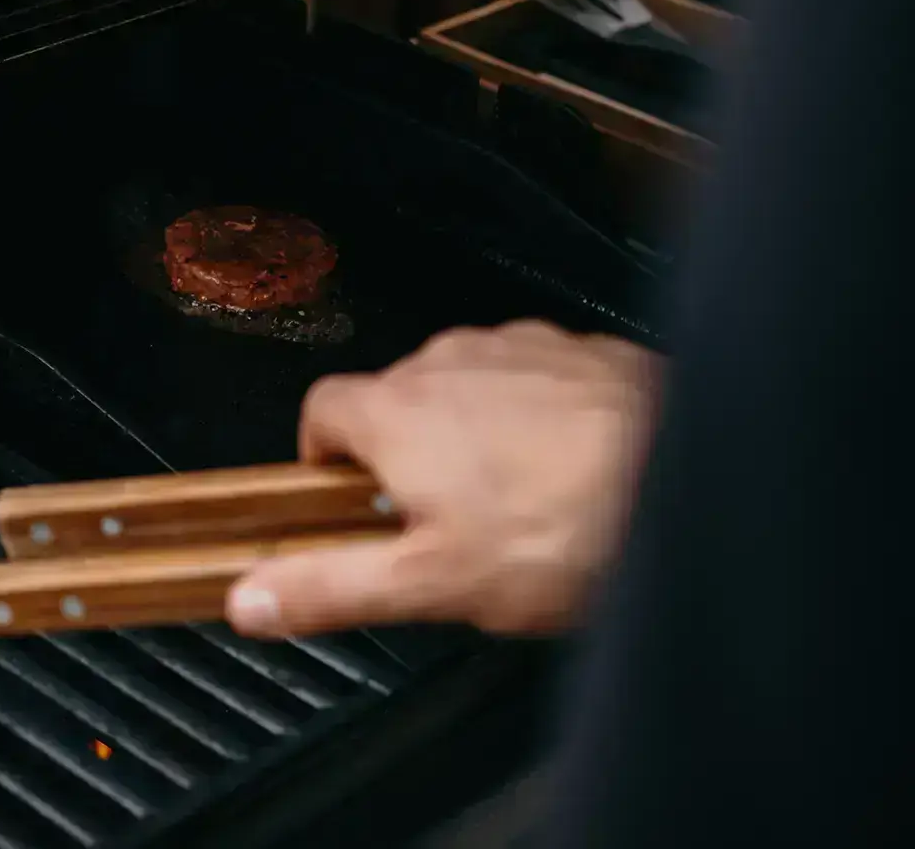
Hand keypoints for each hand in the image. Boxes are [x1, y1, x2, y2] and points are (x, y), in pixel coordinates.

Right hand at [226, 320, 661, 637]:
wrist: (698, 473)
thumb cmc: (568, 527)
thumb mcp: (432, 584)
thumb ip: (330, 586)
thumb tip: (248, 599)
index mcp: (396, 411)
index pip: (320, 411)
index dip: (325, 457)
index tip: (345, 498)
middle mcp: (447, 361)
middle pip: (397, 401)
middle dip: (408, 454)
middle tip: (443, 524)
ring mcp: (519, 347)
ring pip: (470, 389)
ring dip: (477, 433)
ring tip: (519, 503)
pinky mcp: (582, 350)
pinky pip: (538, 380)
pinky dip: (542, 418)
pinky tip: (574, 472)